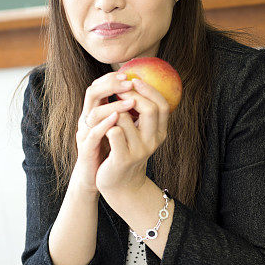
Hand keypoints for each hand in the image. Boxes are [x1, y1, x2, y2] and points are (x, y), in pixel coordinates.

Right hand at [70, 72, 137, 195]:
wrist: (103, 178)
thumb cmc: (113, 150)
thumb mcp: (121, 127)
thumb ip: (128, 111)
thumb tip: (147, 94)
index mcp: (96, 111)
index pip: (100, 86)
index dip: (112, 78)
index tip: (130, 74)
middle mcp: (88, 119)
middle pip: (92, 92)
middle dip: (110, 85)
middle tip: (129, 82)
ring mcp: (85, 133)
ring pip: (93, 112)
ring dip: (113, 105)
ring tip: (130, 100)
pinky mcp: (86, 148)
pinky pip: (93, 134)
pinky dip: (105, 125)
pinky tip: (117, 120)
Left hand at [95, 78, 171, 196]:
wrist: (119, 184)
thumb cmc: (126, 151)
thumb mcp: (139, 133)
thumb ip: (140, 114)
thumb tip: (134, 82)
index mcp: (160, 133)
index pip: (163, 106)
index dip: (150, 90)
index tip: (135, 80)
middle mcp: (153, 141)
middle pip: (150, 109)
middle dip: (132, 96)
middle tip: (119, 91)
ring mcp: (139, 151)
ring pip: (125, 118)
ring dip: (113, 111)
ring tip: (107, 115)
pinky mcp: (123, 158)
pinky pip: (114, 132)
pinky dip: (106, 125)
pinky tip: (102, 127)